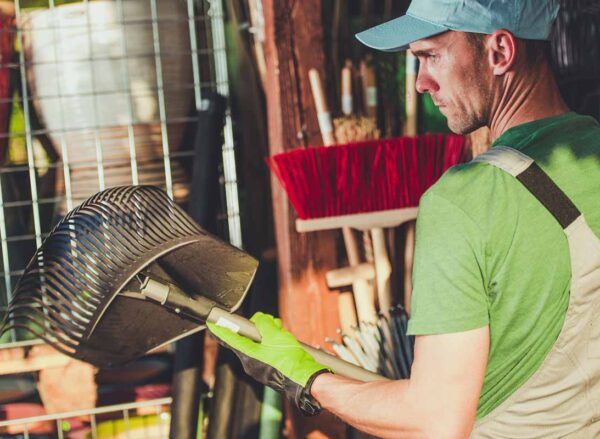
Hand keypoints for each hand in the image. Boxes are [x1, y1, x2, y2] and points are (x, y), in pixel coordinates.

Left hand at [207, 312, 330, 415]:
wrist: (304, 378)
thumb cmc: (290, 360)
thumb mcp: (276, 334)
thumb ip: (263, 323)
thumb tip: (259, 320)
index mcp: (248, 355)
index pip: (230, 339)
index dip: (221, 330)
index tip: (212, 323)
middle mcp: (251, 362)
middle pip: (247, 338)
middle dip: (258, 327)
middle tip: (270, 323)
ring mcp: (260, 366)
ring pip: (259, 343)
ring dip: (269, 333)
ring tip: (281, 332)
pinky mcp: (269, 367)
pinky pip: (267, 350)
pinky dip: (274, 342)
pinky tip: (285, 340)